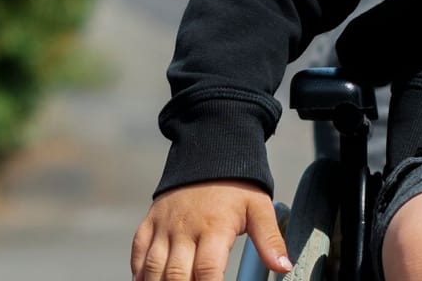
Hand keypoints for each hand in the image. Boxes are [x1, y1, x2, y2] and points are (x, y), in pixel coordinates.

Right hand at [131, 179, 290, 280]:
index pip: (208, 270)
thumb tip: (283, 267)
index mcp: (213, 227)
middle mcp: (184, 228)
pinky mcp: (150, 221)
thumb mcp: (259, 209)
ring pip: (153, 267)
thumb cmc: (237, 187)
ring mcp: (164, 225)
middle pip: (176, 274)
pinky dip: (138, 271)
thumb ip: (270, 240)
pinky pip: (138, 251)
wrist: (209, 152)